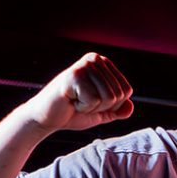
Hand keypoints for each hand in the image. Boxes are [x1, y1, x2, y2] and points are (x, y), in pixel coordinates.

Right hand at [20, 52, 134, 132]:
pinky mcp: (74, 75)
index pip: (126, 91)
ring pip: (108, 97)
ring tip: (76, 101)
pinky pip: (93, 101)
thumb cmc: (72, 113)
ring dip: (91, 108)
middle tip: (81, 103)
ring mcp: (84, 66)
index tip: (92, 102)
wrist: (46, 118)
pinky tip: (70, 101)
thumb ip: (118, 110)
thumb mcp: (101, 112)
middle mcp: (95, 59)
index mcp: (103, 63)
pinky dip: (82, 108)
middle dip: (102, 107)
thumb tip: (130, 107)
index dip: (112, 105)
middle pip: (118, 94)